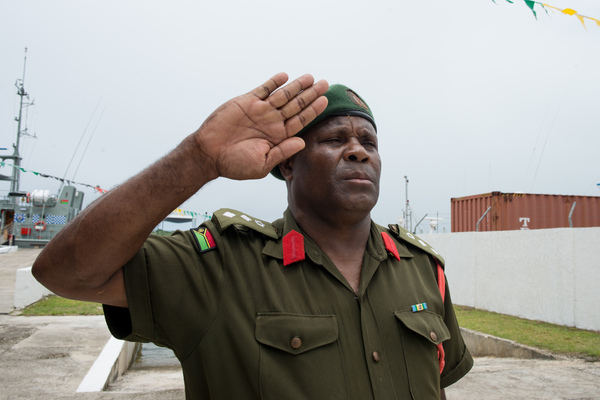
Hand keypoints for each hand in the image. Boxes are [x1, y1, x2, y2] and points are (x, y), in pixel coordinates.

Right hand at [194, 73, 328, 179]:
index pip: (301, 121)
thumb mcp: (262, 163)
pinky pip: (263, 89)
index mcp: (278, 137)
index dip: (313, 110)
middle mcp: (272, 122)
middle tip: (325, 83)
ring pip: (283, 95)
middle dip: (311, 94)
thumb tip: (302, 142)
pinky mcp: (247, 102)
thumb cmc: (234, 164)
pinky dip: (273, 83)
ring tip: (310, 77)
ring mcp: (260, 110)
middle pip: (296, 105)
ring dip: (296, 86)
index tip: (325, 101)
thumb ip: (282, 152)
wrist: (209, 154)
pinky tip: (285, 76)